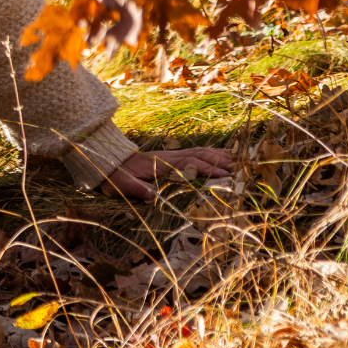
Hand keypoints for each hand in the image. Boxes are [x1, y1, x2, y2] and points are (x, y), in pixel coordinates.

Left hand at [101, 144, 232, 197]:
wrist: (106, 163)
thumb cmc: (115, 177)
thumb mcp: (123, 185)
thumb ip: (136, 189)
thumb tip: (150, 195)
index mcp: (161, 164)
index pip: (189, 163)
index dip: (206, 169)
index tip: (223, 175)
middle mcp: (169, 157)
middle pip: (199, 155)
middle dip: (219, 161)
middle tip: (241, 167)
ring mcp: (171, 156)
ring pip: (198, 152)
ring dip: (217, 155)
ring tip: (237, 159)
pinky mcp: (170, 157)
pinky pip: (194, 153)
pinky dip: (209, 153)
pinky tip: (219, 155)